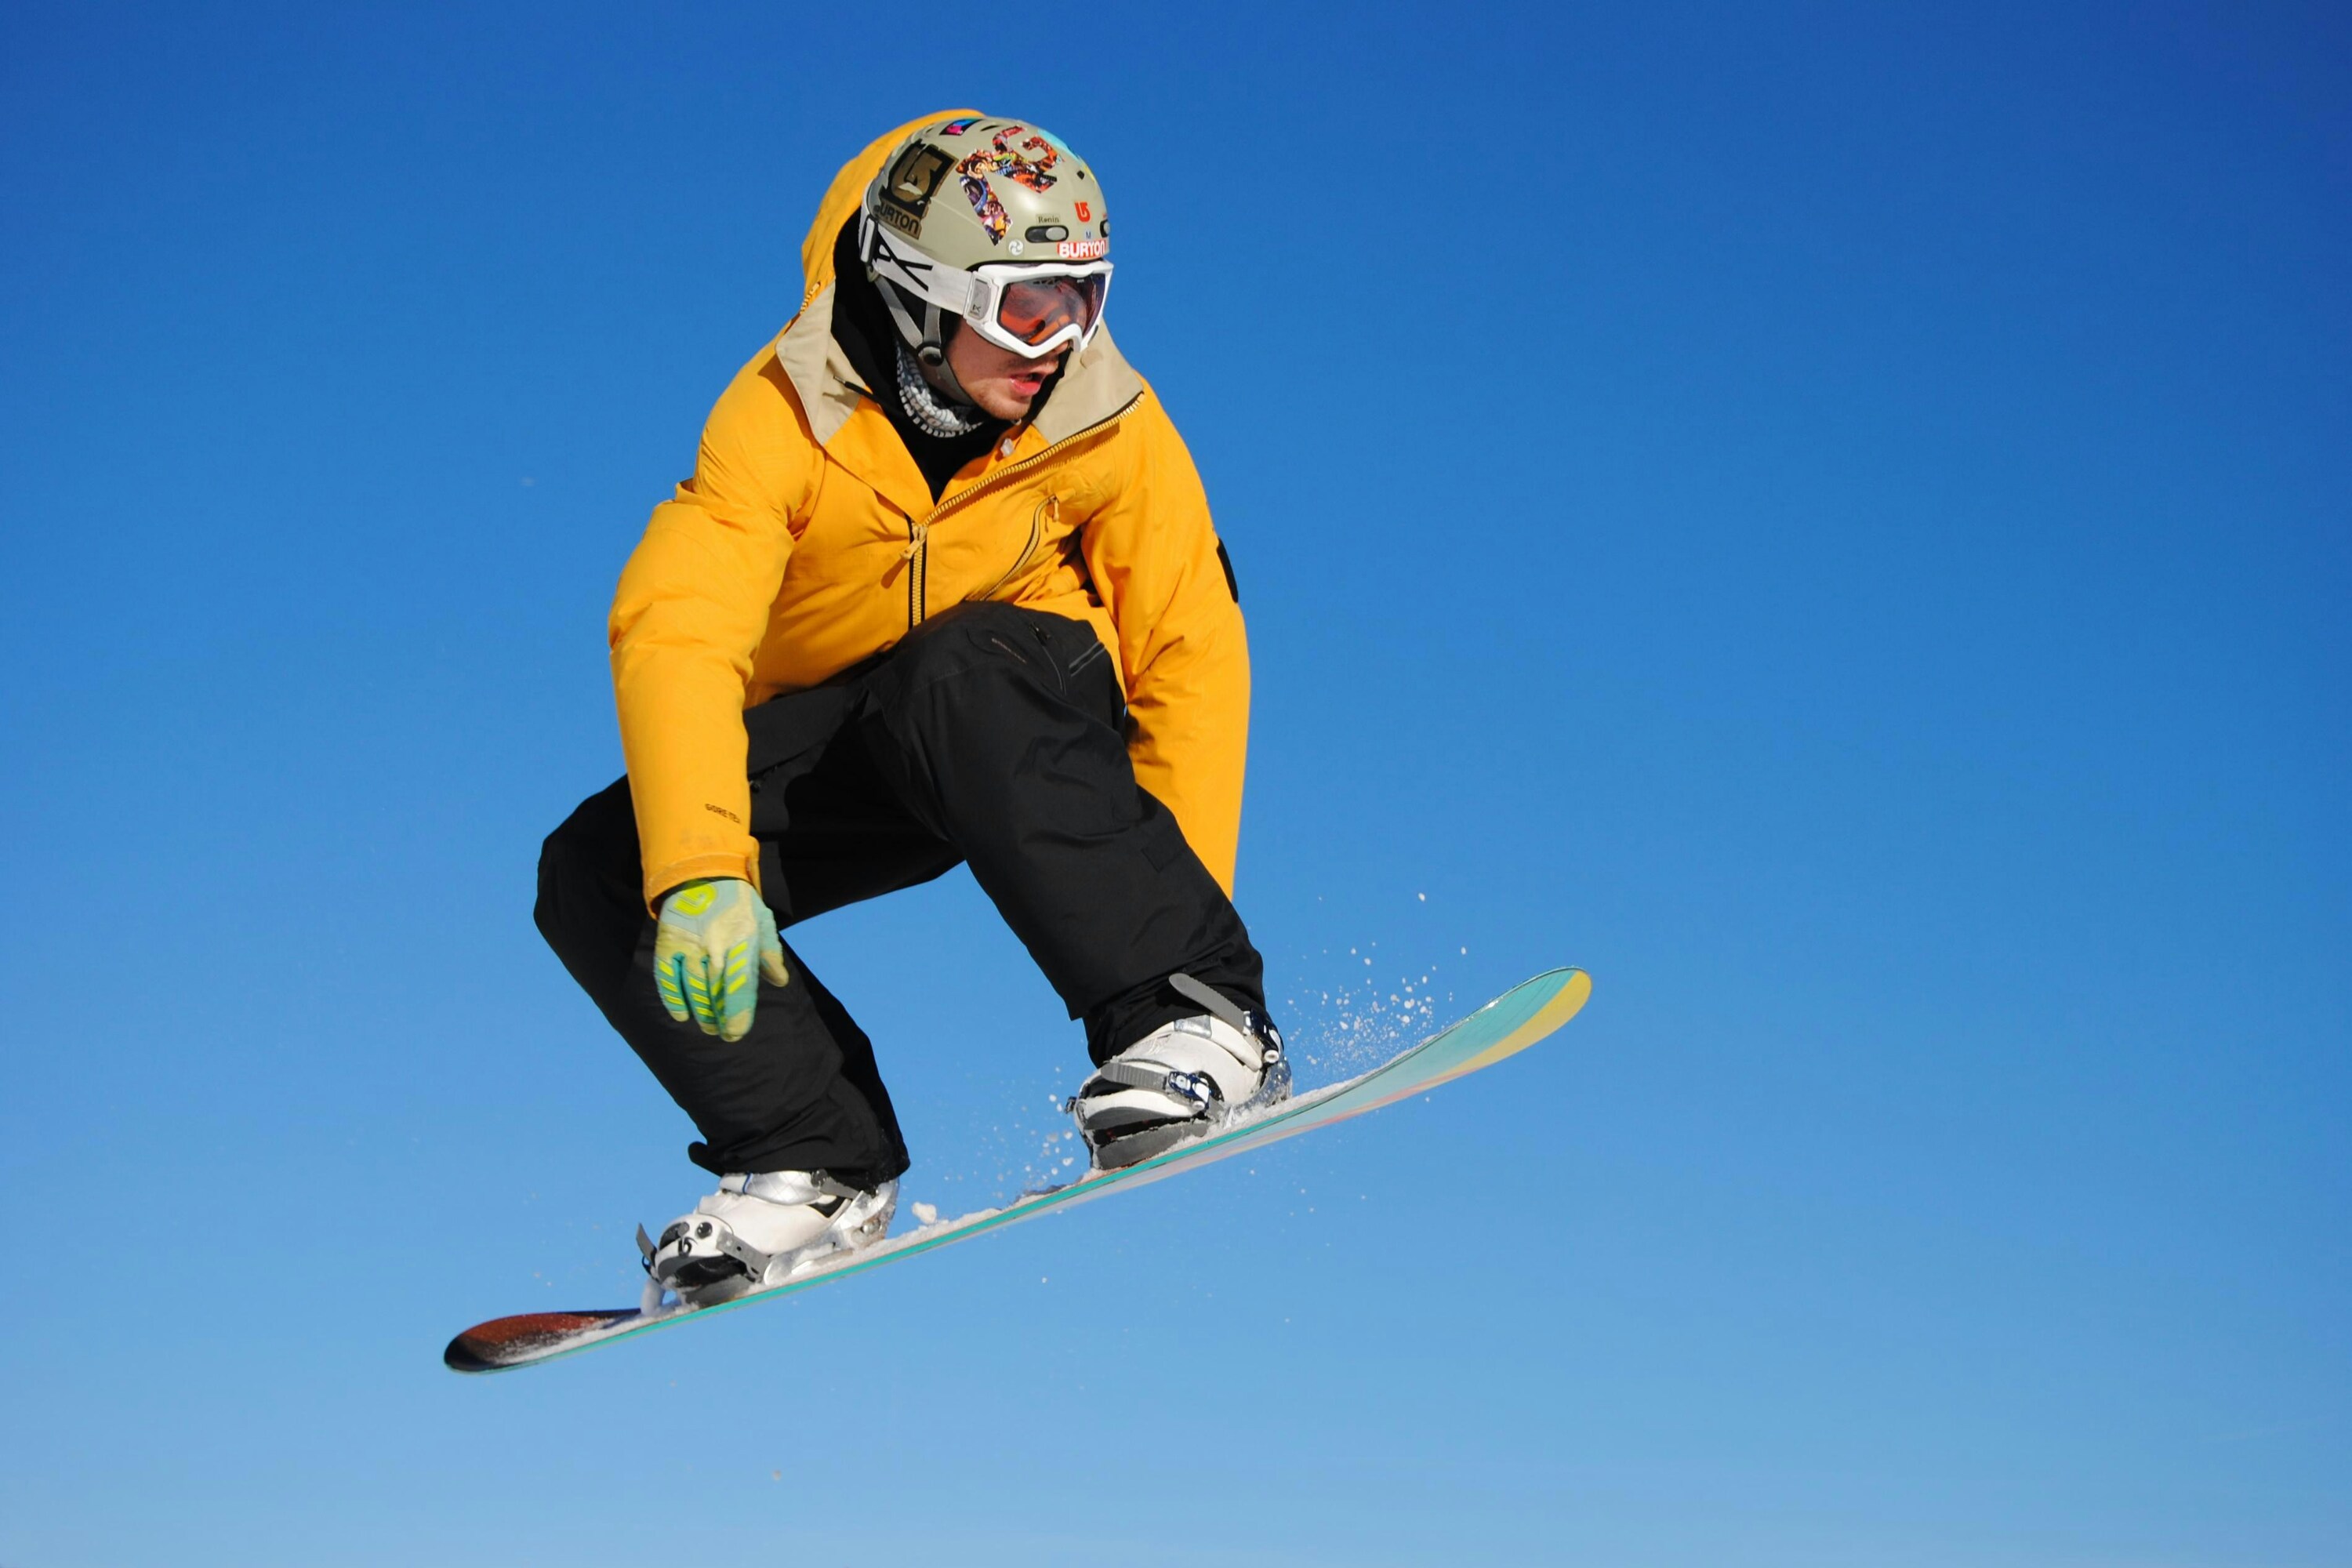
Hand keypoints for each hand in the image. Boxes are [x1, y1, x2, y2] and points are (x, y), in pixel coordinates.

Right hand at [652, 878, 787, 1040]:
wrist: (701, 871)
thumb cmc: (737, 901)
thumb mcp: (761, 919)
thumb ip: (769, 952)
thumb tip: (780, 981)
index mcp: (742, 937)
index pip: (740, 982)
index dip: (738, 1011)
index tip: (737, 1032)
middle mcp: (715, 942)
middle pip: (717, 989)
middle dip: (721, 1018)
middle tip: (726, 1035)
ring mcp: (689, 943)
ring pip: (693, 987)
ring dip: (701, 1012)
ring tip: (708, 1026)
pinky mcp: (668, 942)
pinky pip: (667, 976)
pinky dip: (673, 998)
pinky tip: (681, 1015)